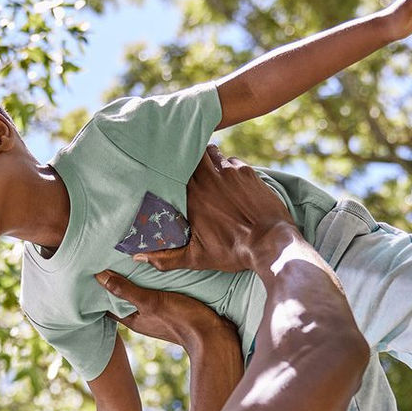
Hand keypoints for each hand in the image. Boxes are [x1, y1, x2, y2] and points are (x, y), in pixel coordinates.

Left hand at [95, 270, 237, 349]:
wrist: (213, 335)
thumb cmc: (181, 320)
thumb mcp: (151, 301)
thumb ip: (126, 290)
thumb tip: (98, 276)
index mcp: (132, 319)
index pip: (106, 306)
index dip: (96, 291)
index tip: (87, 272)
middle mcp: (142, 317)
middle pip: (122, 298)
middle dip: (113, 282)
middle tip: (103, 258)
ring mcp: (158, 314)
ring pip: (139, 294)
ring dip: (132, 280)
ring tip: (124, 257)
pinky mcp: (173, 308)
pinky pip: (155, 292)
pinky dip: (149, 281)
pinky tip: (151, 266)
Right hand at [128, 145, 295, 273]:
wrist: (271, 243)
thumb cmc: (234, 251)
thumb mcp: (197, 258)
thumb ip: (166, 257)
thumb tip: (140, 258)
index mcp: (192, 195)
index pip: (173, 168)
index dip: (169, 165)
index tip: (165, 168)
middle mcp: (208, 178)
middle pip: (191, 153)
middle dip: (188, 157)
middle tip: (185, 164)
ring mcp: (229, 172)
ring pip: (212, 153)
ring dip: (208, 159)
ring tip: (207, 170)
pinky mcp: (248, 172)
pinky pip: (232, 161)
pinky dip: (228, 167)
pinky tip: (229, 179)